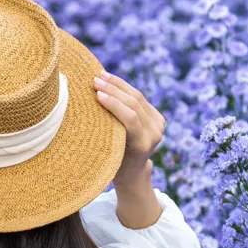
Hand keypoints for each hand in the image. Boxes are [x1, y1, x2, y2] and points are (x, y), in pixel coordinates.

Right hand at [93, 70, 165, 187]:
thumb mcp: (108, 152)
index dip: (114, 104)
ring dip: (117, 84)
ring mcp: (159, 124)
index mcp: (143, 145)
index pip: (130, 118)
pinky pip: (140, 98)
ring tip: (100, 75)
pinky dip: (124, 88)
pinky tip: (111, 80)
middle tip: (95, 80)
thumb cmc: (113, 164)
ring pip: (138, 97)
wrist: (133, 171)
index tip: (97, 94)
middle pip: (135, 104)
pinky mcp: (158, 117)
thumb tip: (89, 107)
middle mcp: (155, 133)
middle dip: (114, 89)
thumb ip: (106, 132)